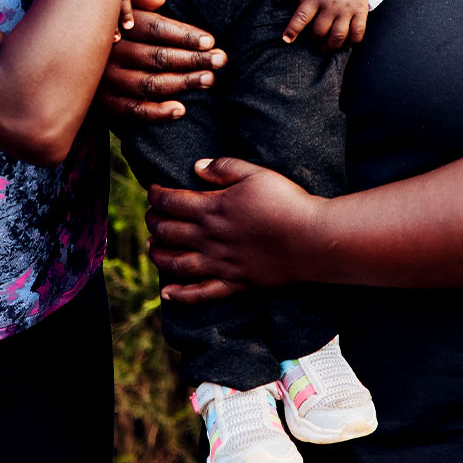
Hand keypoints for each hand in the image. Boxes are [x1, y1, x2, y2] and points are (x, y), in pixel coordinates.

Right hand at [100, 0, 227, 121]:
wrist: (72, 51)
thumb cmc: (108, 20)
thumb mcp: (117, 0)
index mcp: (117, 25)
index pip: (155, 29)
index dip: (184, 35)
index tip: (210, 41)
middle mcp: (110, 53)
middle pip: (156, 56)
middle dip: (192, 59)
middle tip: (219, 60)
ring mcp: (106, 79)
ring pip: (148, 84)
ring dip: (182, 82)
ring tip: (208, 79)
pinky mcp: (105, 102)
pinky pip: (132, 110)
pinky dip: (156, 112)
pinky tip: (181, 109)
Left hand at [146, 157, 326, 301]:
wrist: (312, 239)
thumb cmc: (287, 202)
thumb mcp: (257, 173)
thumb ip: (225, 167)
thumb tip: (197, 167)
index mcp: (214, 208)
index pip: (173, 202)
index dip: (157, 196)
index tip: (152, 191)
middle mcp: (211, 238)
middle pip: (169, 231)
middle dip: (154, 222)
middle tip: (150, 216)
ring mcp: (221, 263)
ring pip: (178, 263)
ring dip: (158, 255)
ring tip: (150, 248)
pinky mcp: (235, 282)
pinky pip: (201, 293)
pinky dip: (181, 295)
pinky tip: (167, 293)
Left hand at [282, 0, 369, 48]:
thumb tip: (300, 19)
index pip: (302, 16)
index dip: (293, 29)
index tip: (286, 40)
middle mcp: (331, 5)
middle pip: (320, 31)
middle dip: (316, 40)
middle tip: (316, 39)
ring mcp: (347, 9)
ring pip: (338, 36)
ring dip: (331, 46)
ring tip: (327, 47)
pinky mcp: (361, 11)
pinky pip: (358, 33)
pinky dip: (352, 43)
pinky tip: (346, 43)